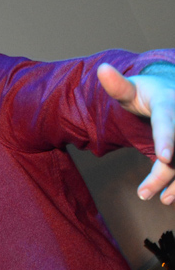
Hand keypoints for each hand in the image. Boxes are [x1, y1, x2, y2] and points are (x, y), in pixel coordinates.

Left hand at [97, 62, 174, 202]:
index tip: (164, 158)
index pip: (166, 122)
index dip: (167, 139)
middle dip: (165, 172)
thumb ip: (117, 86)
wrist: (171, 93)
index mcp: (168, 102)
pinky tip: (171, 196)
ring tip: (164, 200)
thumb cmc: (146, 94)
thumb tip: (101, 70)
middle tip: (143, 194)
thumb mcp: (131, 91)